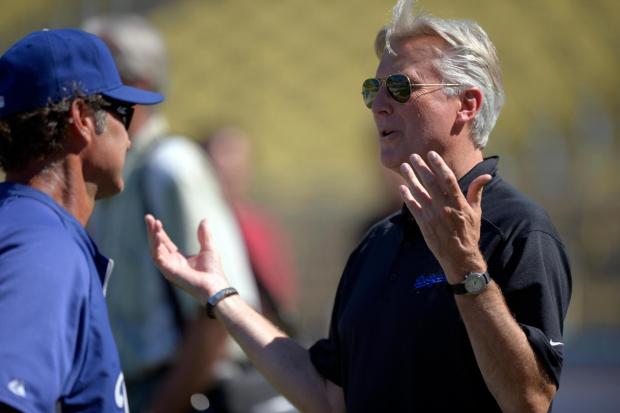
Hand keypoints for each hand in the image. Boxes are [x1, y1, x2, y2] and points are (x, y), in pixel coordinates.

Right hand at [145, 214, 229, 303]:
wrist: (215, 286)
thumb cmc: (213, 272)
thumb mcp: (208, 248)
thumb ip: (204, 235)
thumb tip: (204, 220)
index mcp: (179, 259)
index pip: (165, 243)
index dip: (159, 232)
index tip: (155, 219)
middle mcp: (171, 263)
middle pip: (157, 245)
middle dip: (152, 231)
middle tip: (148, 217)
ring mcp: (169, 268)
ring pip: (154, 250)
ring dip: (152, 236)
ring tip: (153, 223)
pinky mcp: (169, 272)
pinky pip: (158, 258)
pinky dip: (156, 246)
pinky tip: (157, 235)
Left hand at [399, 151, 491, 282]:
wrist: (460, 257)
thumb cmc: (469, 233)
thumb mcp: (475, 212)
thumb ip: (476, 192)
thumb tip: (486, 176)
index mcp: (459, 202)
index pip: (448, 179)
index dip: (439, 165)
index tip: (431, 154)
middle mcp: (445, 207)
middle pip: (431, 183)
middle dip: (421, 168)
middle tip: (414, 156)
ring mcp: (433, 216)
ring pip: (419, 193)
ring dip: (411, 178)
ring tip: (404, 167)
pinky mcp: (424, 224)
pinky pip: (413, 207)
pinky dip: (407, 196)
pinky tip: (402, 187)